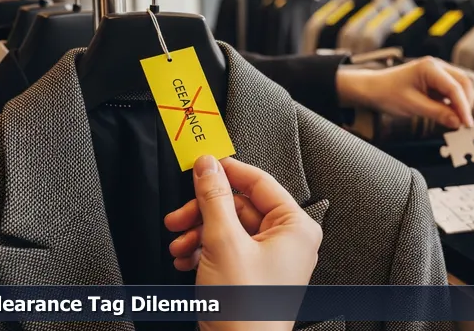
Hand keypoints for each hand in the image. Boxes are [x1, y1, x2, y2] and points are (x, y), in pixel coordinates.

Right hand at [164, 155, 322, 330]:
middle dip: (204, 212)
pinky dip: (203, 250)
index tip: (202, 164)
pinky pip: (227, 248)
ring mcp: (271, 259)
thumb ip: (214, 198)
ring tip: (178, 245)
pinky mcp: (252, 274)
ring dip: (198, 233)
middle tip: (178, 216)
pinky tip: (184, 259)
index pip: (260, 182)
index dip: (228, 172)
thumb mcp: (223, 242)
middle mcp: (288, 240)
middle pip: (240, 206)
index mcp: (295, 227)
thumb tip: (208, 166)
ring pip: (229, 228)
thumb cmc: (246, 309)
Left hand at [336, 56, 473, 128]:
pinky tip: (450, 115)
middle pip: (465, 83)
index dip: (463, 107)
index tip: (467, 124)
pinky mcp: (438, 81)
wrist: (373, 89)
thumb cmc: (388, 94)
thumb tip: (458, 123)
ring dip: (463, 103)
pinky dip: (455, 103)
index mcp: (430, 68)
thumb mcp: (412, 106)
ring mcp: (439, 72)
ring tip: (456, 121)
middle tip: (462, 125)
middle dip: (466, 104)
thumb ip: (437, 113)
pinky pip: (453, 91)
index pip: (454, 87)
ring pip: (462, 86)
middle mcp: (438, 66)